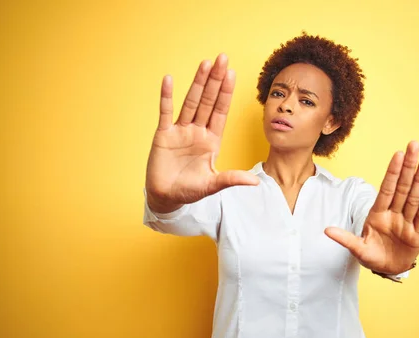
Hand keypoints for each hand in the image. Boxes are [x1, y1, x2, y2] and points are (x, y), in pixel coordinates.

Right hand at [145, 53, 259, 210]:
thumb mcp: (213, 184)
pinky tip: (169, 80)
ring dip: (197, 83)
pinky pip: (165, 112)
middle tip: (222, 58)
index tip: (233, 74)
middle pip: (208, 101)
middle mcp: (197, 131)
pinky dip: (166, 97)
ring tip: (205, 63)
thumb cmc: (190, 190)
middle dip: (216, 80)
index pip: (221, 111)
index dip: (226, 93)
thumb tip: (256, 182)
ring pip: (190, 102)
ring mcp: (180, 131)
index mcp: (211, 140)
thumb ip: (232, 179)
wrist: (166, 197)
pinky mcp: (163, 135)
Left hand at [325, 141, 418, 274]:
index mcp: (378, 214)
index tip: (397, 154)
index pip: (386, 189)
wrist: (388, 270)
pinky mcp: (417, 234)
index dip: (392, 172)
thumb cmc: (372, 256)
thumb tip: (326, 231)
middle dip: (408, 166)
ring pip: (414, 197)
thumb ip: (344, 239)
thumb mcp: (357, 249)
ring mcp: (406, 222)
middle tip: (413, 145)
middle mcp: (394, 213)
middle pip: (402, 187)